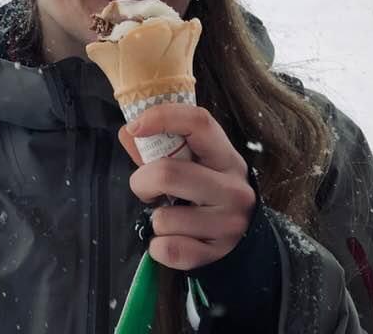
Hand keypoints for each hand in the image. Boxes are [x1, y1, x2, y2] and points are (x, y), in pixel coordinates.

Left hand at [118, 103, 255, 270]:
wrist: (244, 237)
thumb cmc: (207, 190)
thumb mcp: (195, 164)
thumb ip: (160, 148)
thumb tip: (128, 134)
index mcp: (225, 155)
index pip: (198, 122)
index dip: (162, 118)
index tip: (134, 127)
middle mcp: (233, 188)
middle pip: (167, 173)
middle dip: (142, 182)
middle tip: (146, 188)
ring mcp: (229, 223)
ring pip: (164, 219)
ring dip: (156, 219)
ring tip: (172, 216)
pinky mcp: (218, 254)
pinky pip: (167, 250)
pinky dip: (159, 247)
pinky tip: (174, 239)